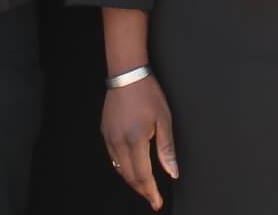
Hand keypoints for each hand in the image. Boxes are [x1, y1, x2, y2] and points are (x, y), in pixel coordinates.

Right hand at [101, 75, 177, 209]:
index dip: (151, 192)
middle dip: (142, 190)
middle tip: (152, 198)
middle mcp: (119, 142)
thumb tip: (173, 172)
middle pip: (129, 177)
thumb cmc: (148, 94)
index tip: (157, 202)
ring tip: (144, 187)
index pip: (143, 176)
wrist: (127, 75)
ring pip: (119, 169)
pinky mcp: (105, 132)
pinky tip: (130, 169)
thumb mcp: (164, 120)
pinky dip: (122, 168)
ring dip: (132, 181)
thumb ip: (167, 149)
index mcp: (136, 140)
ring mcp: (110, 138)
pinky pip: (113, 158)